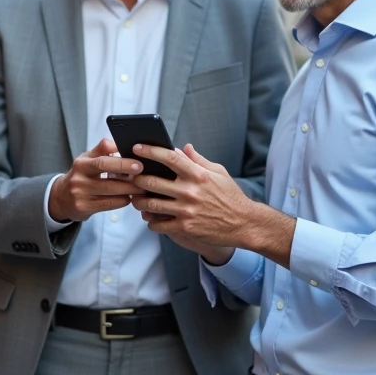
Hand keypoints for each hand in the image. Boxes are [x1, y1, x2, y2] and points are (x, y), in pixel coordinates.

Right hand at [48, 138, 145, 221]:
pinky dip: (122, 200)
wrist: (61, 197)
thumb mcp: (87, 159)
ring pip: (110, 193)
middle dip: (128, 177)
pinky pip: (108, 204)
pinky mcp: (84, 208)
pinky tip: (129, 197)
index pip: (102, 160)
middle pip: (107, 178)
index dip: (121, 161)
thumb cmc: (81, 175)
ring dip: (129, 190)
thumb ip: (101, 150)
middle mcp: (79, 179)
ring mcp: (80, 195)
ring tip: (142, 187)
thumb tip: (118, 142)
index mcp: (81, 163)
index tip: (138, 162)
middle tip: (144, 175)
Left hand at [129, 143, 250, 261]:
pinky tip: (151, 218)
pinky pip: (158, 224)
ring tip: (136, 198)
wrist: (244, 223)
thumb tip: (183, 147)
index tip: (137, 147)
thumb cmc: (231, 196)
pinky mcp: (185, 227)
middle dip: (136, 179)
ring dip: (139, 201)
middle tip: (131, 177)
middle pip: (152, 181)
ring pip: (150, 204)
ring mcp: (186, 210)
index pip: (169, 158)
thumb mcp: (219, 173)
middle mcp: (190, 191)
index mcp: (198, 175)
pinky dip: (151, 221)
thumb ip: (198, 160)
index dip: (150, 151)